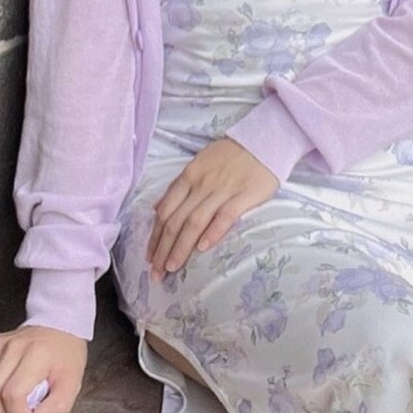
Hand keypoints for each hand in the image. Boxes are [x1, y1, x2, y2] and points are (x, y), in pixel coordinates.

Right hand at [0, 324, 86, 412]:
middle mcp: (11, 346)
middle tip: (20, 409)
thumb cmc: (66, 356)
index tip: (32, 412)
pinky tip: (3, 384)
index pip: (12, 395)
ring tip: (11, 399)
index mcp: (35, 354)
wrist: (60, 325)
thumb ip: (56, 409)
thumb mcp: (73, 384)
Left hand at [147, 138, 278, 279]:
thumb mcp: (199, 163)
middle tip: (155, 272)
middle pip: (176, 220)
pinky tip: (203, 249)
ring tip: (171, 268)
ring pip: (195, 222)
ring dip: (180, 247)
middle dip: (162, 249)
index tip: (149, 257)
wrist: (264, 140)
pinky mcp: (244, 195)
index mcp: (189, 176)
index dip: (155, 236)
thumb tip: (157, 208)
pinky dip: (212, 232)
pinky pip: (225, 216)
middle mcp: (201, 184)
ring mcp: (222, 190)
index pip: (165, 210)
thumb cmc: (230, 155)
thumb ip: (179, 186)